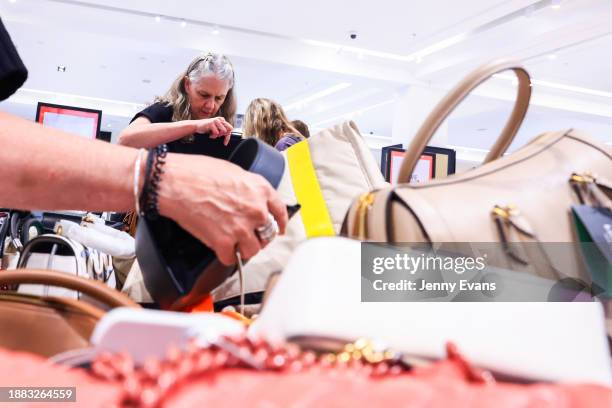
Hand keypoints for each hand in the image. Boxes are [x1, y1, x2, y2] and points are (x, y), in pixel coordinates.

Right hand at [157, 153, 287, 264]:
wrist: (173, 182)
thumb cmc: (196, 172)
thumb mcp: (233, 171)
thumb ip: (248, 188)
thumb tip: (250, 198)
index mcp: (260, 189)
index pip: (280, 211)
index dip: (280, 223)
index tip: (279, 228)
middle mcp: (256, 210)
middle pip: (268, 234)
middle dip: (259, 236)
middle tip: (248, 236)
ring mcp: (241, 228)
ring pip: (253, 250)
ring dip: (243, 249)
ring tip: (233, 243)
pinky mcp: (224, 242)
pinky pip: (232, 259)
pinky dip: (226, 257)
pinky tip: (219, 249)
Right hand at [193, 117, 232, 144]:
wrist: (197, 126)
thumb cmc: (207, 128)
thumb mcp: (216, 129)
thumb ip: (222, 130)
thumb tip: (228, 135)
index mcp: (222, 120)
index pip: (230, 128)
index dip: (228, 136)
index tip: (225, 143)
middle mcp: (220, 119)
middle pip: (227, 130)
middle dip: (222, 135)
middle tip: (215, 135)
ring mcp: (216, 120)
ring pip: (223, 131)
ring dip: (217, 135)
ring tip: (212, 134)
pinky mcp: (211, 123)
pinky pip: (216, 133)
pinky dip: (213, 136)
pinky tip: (209, 134)